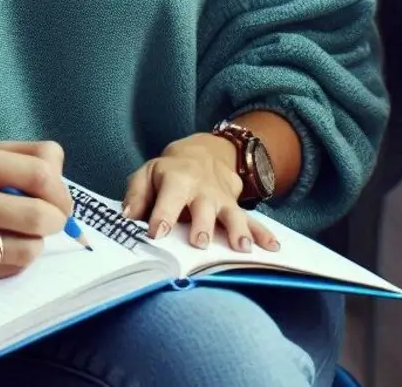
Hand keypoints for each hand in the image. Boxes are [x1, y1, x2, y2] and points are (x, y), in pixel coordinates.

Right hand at [0, 141, 72, 288]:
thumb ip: (27, 159)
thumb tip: (63, 187)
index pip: (39, 174)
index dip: (61, 189)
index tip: (58, 196)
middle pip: (39, 217)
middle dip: (56, 219)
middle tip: (49, 217)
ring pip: (28, 251)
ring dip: (35, 241)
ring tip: (19, 231)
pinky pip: (6, 271)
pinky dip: (13, 258)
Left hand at [122, 134, 278, 253]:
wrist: (204, 154)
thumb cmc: (169, 172)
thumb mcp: (147, 174)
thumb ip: (136, 194)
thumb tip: (128, 215)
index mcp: (176, 180)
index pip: (168, 198)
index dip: (162, 214)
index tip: (157, 233)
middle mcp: (202, 190)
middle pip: (203, 207)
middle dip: (202, 225)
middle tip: (200, 243)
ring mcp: (222, 200)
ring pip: (232, 214)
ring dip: (237, 230)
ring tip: (241, 248)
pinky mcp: (236, 208)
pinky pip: (252, 221)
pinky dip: (263, 234)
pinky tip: (273, 247)